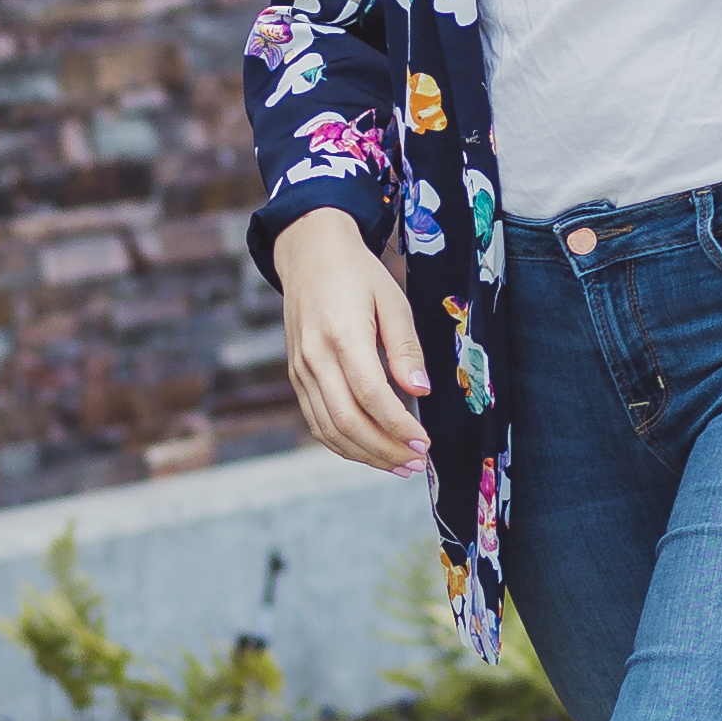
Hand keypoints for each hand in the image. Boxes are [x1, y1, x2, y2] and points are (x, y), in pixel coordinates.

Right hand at [273, 210, 431, 474]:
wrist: (309, 254)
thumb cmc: (358, 275)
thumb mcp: (392, 300)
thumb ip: (405, 348)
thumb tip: (420, 391)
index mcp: (342, 334)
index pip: (371, 395)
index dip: (398, 426)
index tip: (425, 443)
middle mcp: (315, 357)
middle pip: (348, 420)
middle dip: (385, 450)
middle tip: (416, 463)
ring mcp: (301, 369)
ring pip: (329, 429)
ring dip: (365, 455)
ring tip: (398, 466)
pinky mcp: (296, 376)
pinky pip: (316, 421)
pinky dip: (342, 444)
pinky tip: (369, 451)